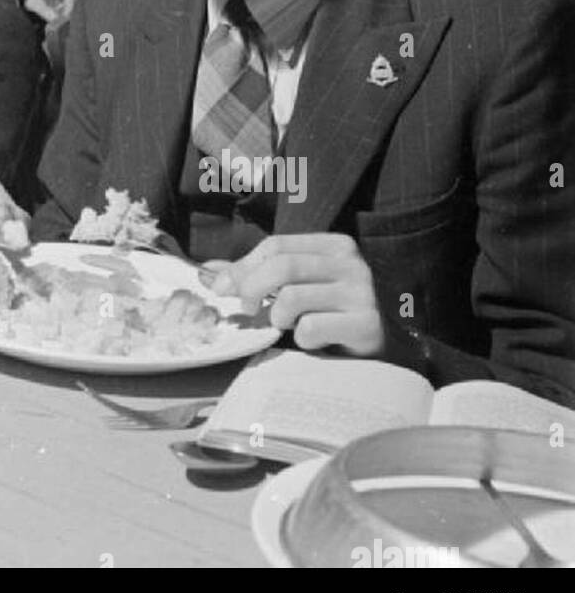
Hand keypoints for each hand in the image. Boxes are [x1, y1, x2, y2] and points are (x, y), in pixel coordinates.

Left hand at [203, 233, 385, 355]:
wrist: (383, 347)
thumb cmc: (332, 312)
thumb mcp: (300, 285)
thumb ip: (260, 275)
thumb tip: (210, 274)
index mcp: (334, 245)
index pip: (276, 245)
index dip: (243, 266)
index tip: (224, 288)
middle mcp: (351, 263)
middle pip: (282, 266)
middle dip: (252, 287)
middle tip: (245, 308)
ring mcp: (362, 293)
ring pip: (293, 297)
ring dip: (277, 316)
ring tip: (286, 324)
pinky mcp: (366, 324)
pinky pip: (312, 328)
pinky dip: (301, 338)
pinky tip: (313, 339)